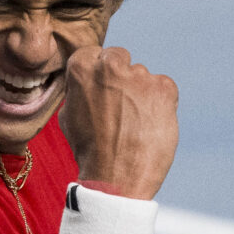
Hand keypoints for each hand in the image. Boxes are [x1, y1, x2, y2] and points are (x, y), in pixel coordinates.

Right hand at [59, 45, 177, 199]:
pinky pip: (163, 87)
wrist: (117, 179)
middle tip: (120, 106)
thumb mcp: (69, 117)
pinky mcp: (164, 88)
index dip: (98, 74)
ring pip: (142, 75)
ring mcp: (140, 75)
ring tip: (134, 124)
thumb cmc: (90, 151)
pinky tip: (149, 124)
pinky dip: (160, 103)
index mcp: (82, 68)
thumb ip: (78, 91)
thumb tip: (86, 82)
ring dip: (140, 93)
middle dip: (120, 77)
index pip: (94, 54)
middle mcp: (111, 66)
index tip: (102, 90)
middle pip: (119, 59)